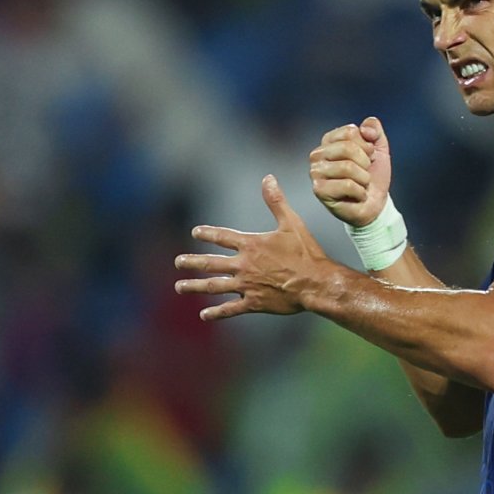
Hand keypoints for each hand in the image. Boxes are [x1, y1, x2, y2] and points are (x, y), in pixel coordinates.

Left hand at [174, 176, 333, 320]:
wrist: (315, 283)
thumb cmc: (306, 253)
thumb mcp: (292, 223)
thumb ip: (276, 201)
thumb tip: (268, 178)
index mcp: (251, 245)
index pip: (222, 237)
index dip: (208, 233)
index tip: (195, 232)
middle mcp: (244, 265)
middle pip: (211, 263)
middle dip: (192, 262)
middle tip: (178, 262)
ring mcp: (247, 285)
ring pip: (214, 286)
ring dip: (195, 286)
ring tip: (180, 286)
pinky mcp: (254, 303)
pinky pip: (231, 308)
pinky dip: (217, 312)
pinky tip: (205, 315)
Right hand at [309, 116, 391, 227]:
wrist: (375, 204)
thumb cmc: (373, 178)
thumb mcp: (379, 149)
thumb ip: (374, 130)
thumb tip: (366, 127)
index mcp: (330, 141)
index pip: (351, 132)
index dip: (366, 146)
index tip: (367, 158)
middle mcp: (318, 154)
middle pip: (348, 148)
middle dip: (365, 163)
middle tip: (364, 173)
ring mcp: (316, 172)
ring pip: (347, 167)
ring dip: (363, 179)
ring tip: (361, 185)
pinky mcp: (319, 190)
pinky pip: (347, 185)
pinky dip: (359, 191)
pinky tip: (357, 195)